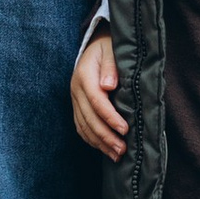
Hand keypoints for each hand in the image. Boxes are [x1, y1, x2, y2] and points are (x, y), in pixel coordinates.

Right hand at [70, 29, 126, 160]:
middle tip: (122, 149)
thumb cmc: (108, 47)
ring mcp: (75, 98)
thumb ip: (110, 66)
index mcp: (84, 75)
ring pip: (83, 126)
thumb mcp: (111, 50)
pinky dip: (91, 139)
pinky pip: (80, 126)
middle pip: (88, 118)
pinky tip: (103, 148)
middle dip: (106, 136)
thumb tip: (108, 85)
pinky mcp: (77, 105)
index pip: (96, 101)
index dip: (110, 117)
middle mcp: (76, 89)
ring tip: (116, 154)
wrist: (95, 44)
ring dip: (99, 142)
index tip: (125, 130)